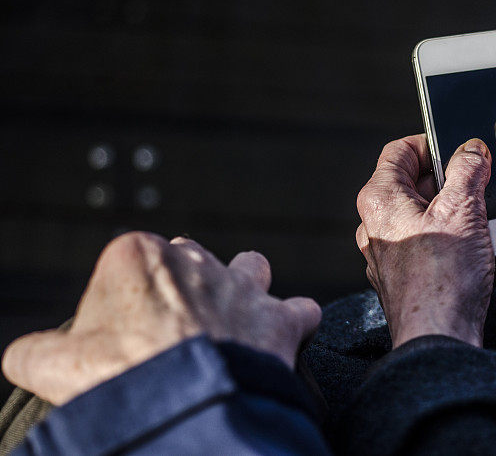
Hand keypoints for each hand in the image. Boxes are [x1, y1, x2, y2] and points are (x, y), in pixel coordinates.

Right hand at [1, 232, 320, 404]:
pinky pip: (299, 311)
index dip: (126, 305)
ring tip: (232, 323)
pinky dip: (293, 324)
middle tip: (175, 334)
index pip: (129, 268)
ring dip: (244, 290)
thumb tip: (28, 354)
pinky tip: (282, 339)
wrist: (187, 406)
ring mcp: (242, 287)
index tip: (126, 338)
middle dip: (185, 291)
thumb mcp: (52, 365)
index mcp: (136, 256)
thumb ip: (36, 351)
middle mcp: (195, 260)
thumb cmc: (119, 379)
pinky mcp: (279, 317)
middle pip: (190, 264)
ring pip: (249, 270)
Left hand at [355, 135, 495, 347]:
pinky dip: (477, 257)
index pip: (398, 152)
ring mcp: (395, 258)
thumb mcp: (462, 210)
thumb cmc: (442, 278)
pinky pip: (447, 258)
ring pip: (440, 226)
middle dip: (461, 187)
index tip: (458, 145)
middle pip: (421, 189)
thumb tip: (471, 149)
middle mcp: (380, 227)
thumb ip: (468, 170)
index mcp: (381, 200)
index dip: (430, 143)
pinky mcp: (414, 283)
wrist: (440, 341)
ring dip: (476, 225)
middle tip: (488, 185)